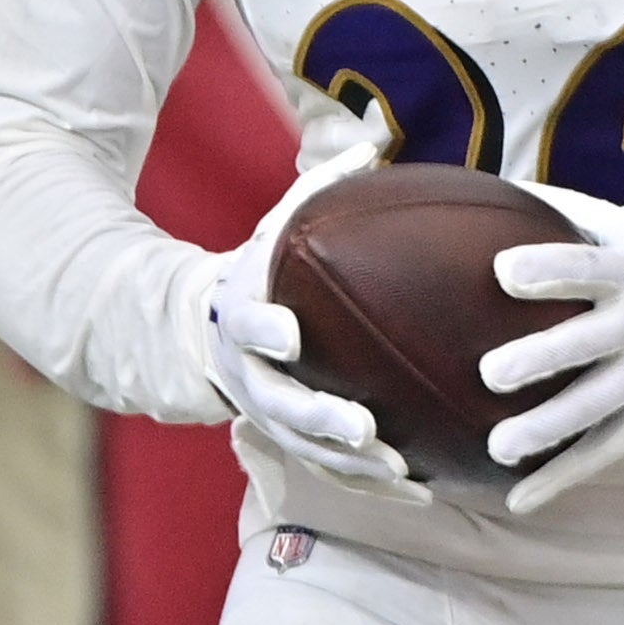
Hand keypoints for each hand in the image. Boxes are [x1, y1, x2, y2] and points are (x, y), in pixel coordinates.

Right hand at [196, 133, 425, 499]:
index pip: (248, 323)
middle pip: (279, 404)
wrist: (204, 331)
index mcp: (244, 315)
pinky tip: (419, 489)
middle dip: (318, 418)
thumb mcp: (276, 225)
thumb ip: (318, 184)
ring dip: (350, 464)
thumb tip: (371, 134)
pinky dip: (366, 482)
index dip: (265, 330)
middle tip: (363, 427)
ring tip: (400, 470)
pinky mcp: (288, 438)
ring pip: (305, 448)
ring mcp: (267, 412)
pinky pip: (327, 469)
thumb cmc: (260, 269)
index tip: (291, 333)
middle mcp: (250, 372)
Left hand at [481, 184, 623, 515]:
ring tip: (498, 446)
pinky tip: (519, 499)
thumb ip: (565, 213)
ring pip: (594, 406)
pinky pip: (603, 449)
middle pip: (588, 342)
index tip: (503, 271)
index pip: (588, 268)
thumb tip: (493, 191)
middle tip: (491, 371)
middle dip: (543, 357)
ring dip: (548, 427)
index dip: (549, 268)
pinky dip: (563, 477)